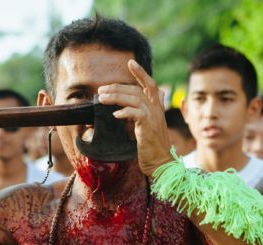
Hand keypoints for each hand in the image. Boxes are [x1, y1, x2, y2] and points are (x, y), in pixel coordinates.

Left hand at [97, 60, 171, 176]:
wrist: (161, 163)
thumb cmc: (151, 148)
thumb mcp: (145, 128)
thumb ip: (139, 116)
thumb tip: (125, 109)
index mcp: (156, 108)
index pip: (150, 84)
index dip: (141, 72)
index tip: (130, 62)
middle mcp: (157, 109)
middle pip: (137, 90)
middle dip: (117, 87)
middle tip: (101, 89)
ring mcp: (154, 117)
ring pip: (135, 98)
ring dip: (116, 96)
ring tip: (101, 98)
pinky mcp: (149, 126)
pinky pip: (136, 113)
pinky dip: (125, 111)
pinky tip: (115, 114)